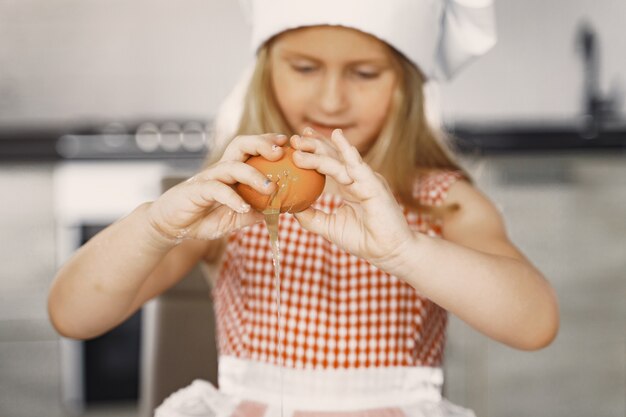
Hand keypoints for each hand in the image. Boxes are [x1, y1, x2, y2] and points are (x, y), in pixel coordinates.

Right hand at [147, 133, 287, 242]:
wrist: (170, 226)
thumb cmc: (202, 218)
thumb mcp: (233, 219)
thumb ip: (252, 214)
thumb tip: (276, 212)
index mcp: (231, 172)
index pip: (251, 149)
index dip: (268, 142)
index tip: (287, 143)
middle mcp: (220, 169)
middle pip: (241, 145)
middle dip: (262, 144)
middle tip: (281, 152)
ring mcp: (207, 178)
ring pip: (232, 166)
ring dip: (254, 175)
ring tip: (271, 188)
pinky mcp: (196, 190)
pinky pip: (216, 189)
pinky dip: (232, 198)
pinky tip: (244, 208)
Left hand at [291, 128, 414, 268]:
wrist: (389, 252)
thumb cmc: (363, 240)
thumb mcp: (329, 227)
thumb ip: (311, 217)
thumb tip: (291, 208)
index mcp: (349, 186)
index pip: (329, 162)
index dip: (313, 151)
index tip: (295, 143)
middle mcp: (358, 179)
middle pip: (333, 156)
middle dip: (313, 145)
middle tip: (295, 137)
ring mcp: (367, 180)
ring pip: (340, 160)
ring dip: (321, 149)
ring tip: (303, 141)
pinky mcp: (374, 185)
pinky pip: (358, 167)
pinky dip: (347, 153)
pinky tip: (337, 138)